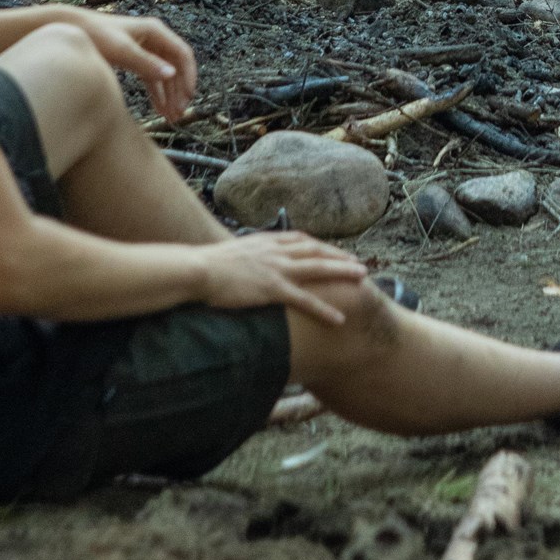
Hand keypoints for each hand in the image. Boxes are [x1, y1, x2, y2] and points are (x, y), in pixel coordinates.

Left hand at [72, 10, 197, 123]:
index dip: (188, 77)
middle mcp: (154, 38)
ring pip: (165, 74)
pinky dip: (157, 93)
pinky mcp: (135, 58)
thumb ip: (145, 62)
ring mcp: (145, 48)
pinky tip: (159, 109)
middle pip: (176, 67)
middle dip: (179, 91)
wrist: (71, 29)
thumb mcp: (121, 50)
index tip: (187, 98)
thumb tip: (171, 74)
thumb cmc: (95, 35)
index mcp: (155, 31)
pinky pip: (152, 77)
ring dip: (170, 95)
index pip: (182, 54)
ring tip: (171, 117)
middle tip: (178, 114)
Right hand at [198, 231, 367, 326]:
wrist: (197, 270)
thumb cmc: (207, 265)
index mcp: (267, 241)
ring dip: (342, 273)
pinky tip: (339, 319)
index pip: (302, 240)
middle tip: (359, 264)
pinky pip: (305, 300)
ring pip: (318, 269)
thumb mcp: (232, 253)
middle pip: (317, 251)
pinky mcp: (273, 289)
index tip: (335, 251)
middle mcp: (276, 251)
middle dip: (340, 257)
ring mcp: (277, 268)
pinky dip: (324, 309)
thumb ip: (247, 256)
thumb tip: (248, 262)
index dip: (321, 246)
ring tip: (362, 280)